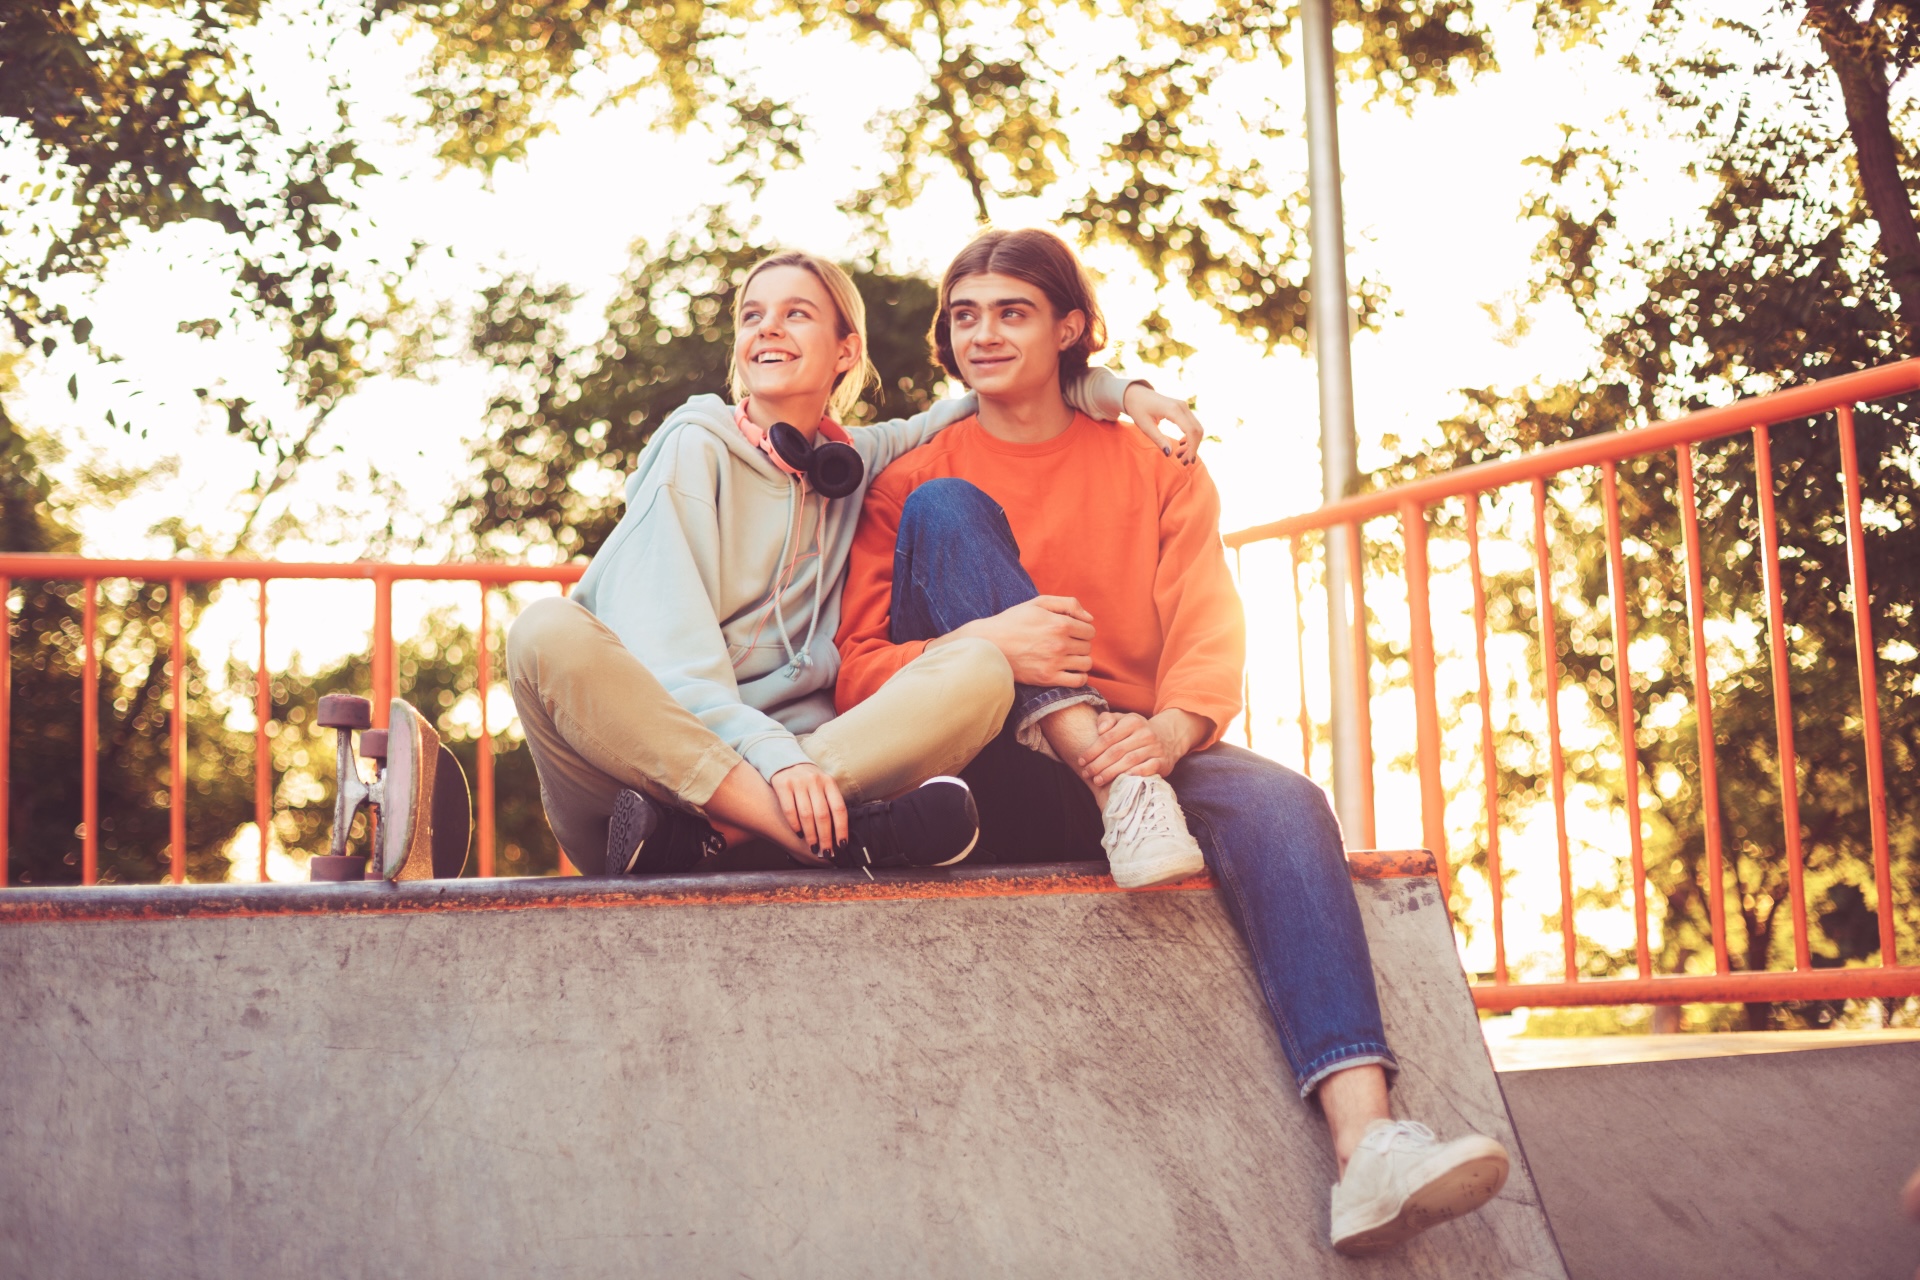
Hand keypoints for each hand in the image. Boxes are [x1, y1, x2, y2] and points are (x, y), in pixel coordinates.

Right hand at [770, 762, 847, 857]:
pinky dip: (795, 825)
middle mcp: (815, 781)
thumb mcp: (823, 784)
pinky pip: (789, 810)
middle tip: (826, 852)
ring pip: (806, 815)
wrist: (784, 760)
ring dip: (811, 835)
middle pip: (823, 815)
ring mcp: (798, 782)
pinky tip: (799, 834)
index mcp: (829, 782)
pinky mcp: (782, 785)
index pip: (839, 809)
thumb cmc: (808, 781)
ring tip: (813, 847)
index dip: (842, 829)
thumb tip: (838, 834)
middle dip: (826, 837)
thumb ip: (830, 802)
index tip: (842, 845)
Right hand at [950, 596, 1094, 685]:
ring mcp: (1054, 662)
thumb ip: (1068, 604)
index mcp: (1059, 623)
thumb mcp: (1038, 603)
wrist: (989, 644)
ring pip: (1086, 664)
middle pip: (1088, 647)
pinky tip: (1068, 671)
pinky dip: (1078, 677)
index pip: (1090, 630)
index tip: (1071, 632)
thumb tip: (1090, 618)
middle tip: (1065, 644)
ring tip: (1067, 657)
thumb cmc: (1013, 621)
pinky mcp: (1047, 678)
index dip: (1082, 630)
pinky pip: (1078, 681)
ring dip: (1080, 660)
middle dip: (1080, 644)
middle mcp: (1059, 644)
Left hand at [1076, 710, 1208, 788]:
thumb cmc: (1137, 731)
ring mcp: (1155, 748)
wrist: (1168, 737)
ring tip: (1097, 780)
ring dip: (1111, 772)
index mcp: (1132, 721)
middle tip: (1087, 773)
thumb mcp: (1123, 719)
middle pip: (1116, 751)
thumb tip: (1099, 730)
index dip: (1092, 750)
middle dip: (1098, 764)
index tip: (1081, 761)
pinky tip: (1122, 781)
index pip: (1107, 737)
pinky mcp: (1163, 761)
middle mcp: (1145, 733)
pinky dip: (1134, 774)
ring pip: (1129, 761)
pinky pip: (1148, 769)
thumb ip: (1107, 719)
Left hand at [1122, 383, 1204, 465]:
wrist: (1136, 394)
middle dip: (1193, 448)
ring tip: (1179, 455)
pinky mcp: (1183, 409)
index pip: (1191, 430)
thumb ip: (1158, 439)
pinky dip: (1190, 437)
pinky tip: (1181, 444)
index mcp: (1173, 410)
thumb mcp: (1145, 426)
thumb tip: (1170, 454)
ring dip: (1192, 444)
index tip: (1188, 461)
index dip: (1192, 447)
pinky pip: (1192, 425)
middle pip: (1197, 430)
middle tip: (1182, 462)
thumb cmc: (1138, 409)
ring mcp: (1184, 407)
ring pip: (1196, 428)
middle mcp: (1182, 406)